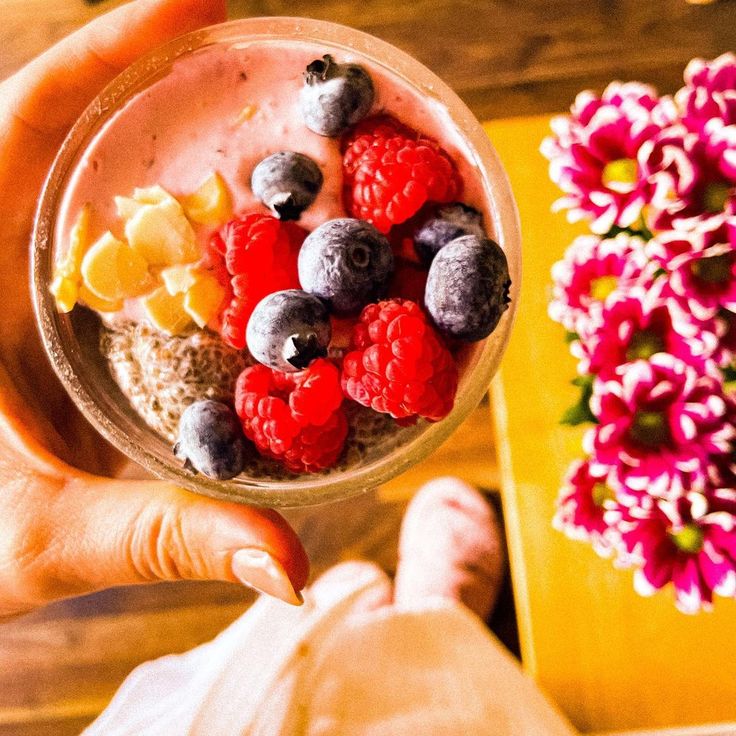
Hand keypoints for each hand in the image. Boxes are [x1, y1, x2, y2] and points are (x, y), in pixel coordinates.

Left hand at [0, 0, 308, 617]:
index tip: (200, 0)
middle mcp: (13, 267)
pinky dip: (193, 228)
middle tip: (273, 69)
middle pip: (86, 142)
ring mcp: (41, 290)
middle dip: (174, 94)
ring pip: (115, 194)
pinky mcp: (67, 323)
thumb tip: (292, 569)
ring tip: (285, 144)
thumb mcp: (51, 540)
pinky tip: (251, 240)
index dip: (113, 54)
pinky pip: (134, 251)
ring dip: (192, 159)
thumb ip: (167, 537)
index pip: (31, 126)